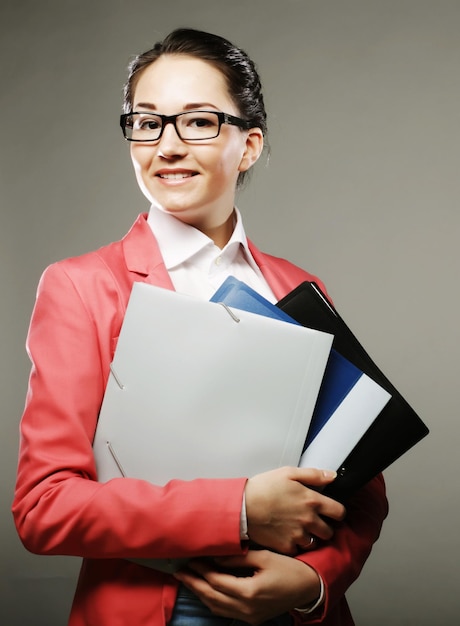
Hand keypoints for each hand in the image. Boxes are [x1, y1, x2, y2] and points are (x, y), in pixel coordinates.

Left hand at [174, 549, 320, 624]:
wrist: (309, 587)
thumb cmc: (290, 568)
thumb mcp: (264, 556)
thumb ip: (238, 558)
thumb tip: (216, 557)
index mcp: (249, 592)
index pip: (216, 581)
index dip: (201, 570)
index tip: (190, 558)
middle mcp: (246, 608)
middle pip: (211, 596)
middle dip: (193, 583)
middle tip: (179, 571)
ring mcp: (249, 616)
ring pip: (216, 607)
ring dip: (200, 593)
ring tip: (187, 579)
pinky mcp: (252, 618)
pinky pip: (225, 611)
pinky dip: (212, 601)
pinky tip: (205, 591)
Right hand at [245, 466, 345, 553]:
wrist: (242, 507)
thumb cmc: (263, 488)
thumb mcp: (288, 473)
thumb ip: (313, 475)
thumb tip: (332, 476)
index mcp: (311, 500)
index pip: (339, 512)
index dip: (337, 512)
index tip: (331, 512)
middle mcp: (308, 520)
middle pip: (329, 531)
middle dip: (324, 527)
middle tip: (313, 521)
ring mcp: (298, 535)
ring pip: (314, 543)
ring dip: (310, 537)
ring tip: (298, 529)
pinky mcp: (286, 546)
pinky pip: (298, 550)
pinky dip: (294, 545)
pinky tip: (287, 535)